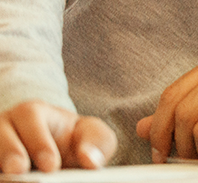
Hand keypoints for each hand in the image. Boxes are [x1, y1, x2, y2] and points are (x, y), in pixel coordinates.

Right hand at [0, 101, 115, 173]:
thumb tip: (90, 161)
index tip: (51, 166)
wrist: (60, 149)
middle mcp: (5, 128)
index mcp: (31, 112)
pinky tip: (10, 182)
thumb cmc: (75, 139)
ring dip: (1, 172)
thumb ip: (96, 143)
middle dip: (10, 154)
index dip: (39, 143)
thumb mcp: (92, 134)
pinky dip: (2, 177)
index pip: (30, 118)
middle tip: (20, 171)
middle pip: (0, 136)